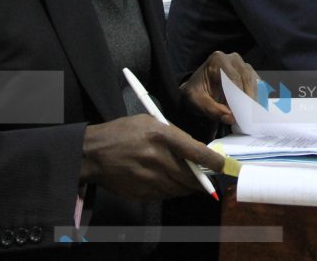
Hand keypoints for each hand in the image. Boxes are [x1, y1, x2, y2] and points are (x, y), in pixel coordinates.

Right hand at [79, 115, 225, 200]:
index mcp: (161, 135)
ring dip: (187, 185)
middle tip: (208, 175)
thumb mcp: (149, 121)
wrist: (92, 154)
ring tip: (186, 177)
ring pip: (180, 188)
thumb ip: (174, 135)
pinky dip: (171, 189)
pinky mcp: (141, 192)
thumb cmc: (122, 133)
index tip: (224, 166)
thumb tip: (195, 151)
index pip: (196, 152)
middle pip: (191, 176)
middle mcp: (157, 158)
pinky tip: (165, 180)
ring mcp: (149, 178)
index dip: (214, 162)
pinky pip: (165, 195)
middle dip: (202, 177)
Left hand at [180, 50, 258, 125]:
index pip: (233, 78)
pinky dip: (256, 98)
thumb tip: (231, 117)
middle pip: (247, 78)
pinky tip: (253, 111)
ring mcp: (243, 65)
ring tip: (250, 116)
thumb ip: (211, 109)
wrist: (198, 89)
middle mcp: (233, 59)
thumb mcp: (196, 101)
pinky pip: (258, 85)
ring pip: (255, 82)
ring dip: (254, 100)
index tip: (239, 113)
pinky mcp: (250, 74)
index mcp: (217, 60)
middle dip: (248, 99)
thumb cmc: (196, 93)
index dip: (238, 96)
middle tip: (247, 117)